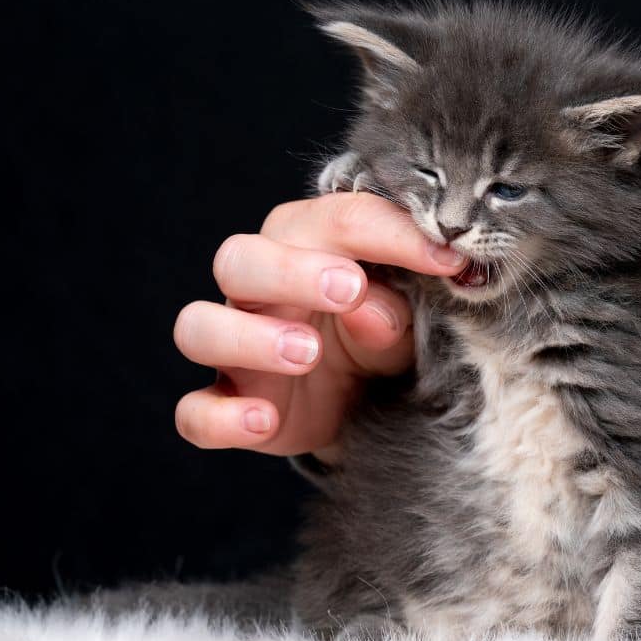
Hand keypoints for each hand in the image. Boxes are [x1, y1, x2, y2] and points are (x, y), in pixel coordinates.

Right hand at [172, 192, 463, 460]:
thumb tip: (375, 309)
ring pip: (199, 326)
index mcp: (303, 246)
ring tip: (306, 353)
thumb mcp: (402, 318)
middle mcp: (256, 290)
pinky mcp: (226, 404)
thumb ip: (394, 306)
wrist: (361, 402)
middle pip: (238, 259)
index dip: (389, 234)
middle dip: (291, 270)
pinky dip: (221, 417)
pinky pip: (195, 412)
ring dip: (249, 337)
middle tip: (350, 289)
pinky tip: (263, 420)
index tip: (446, 258)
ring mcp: (232, 349)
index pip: (333, 220)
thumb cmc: (378, 334)